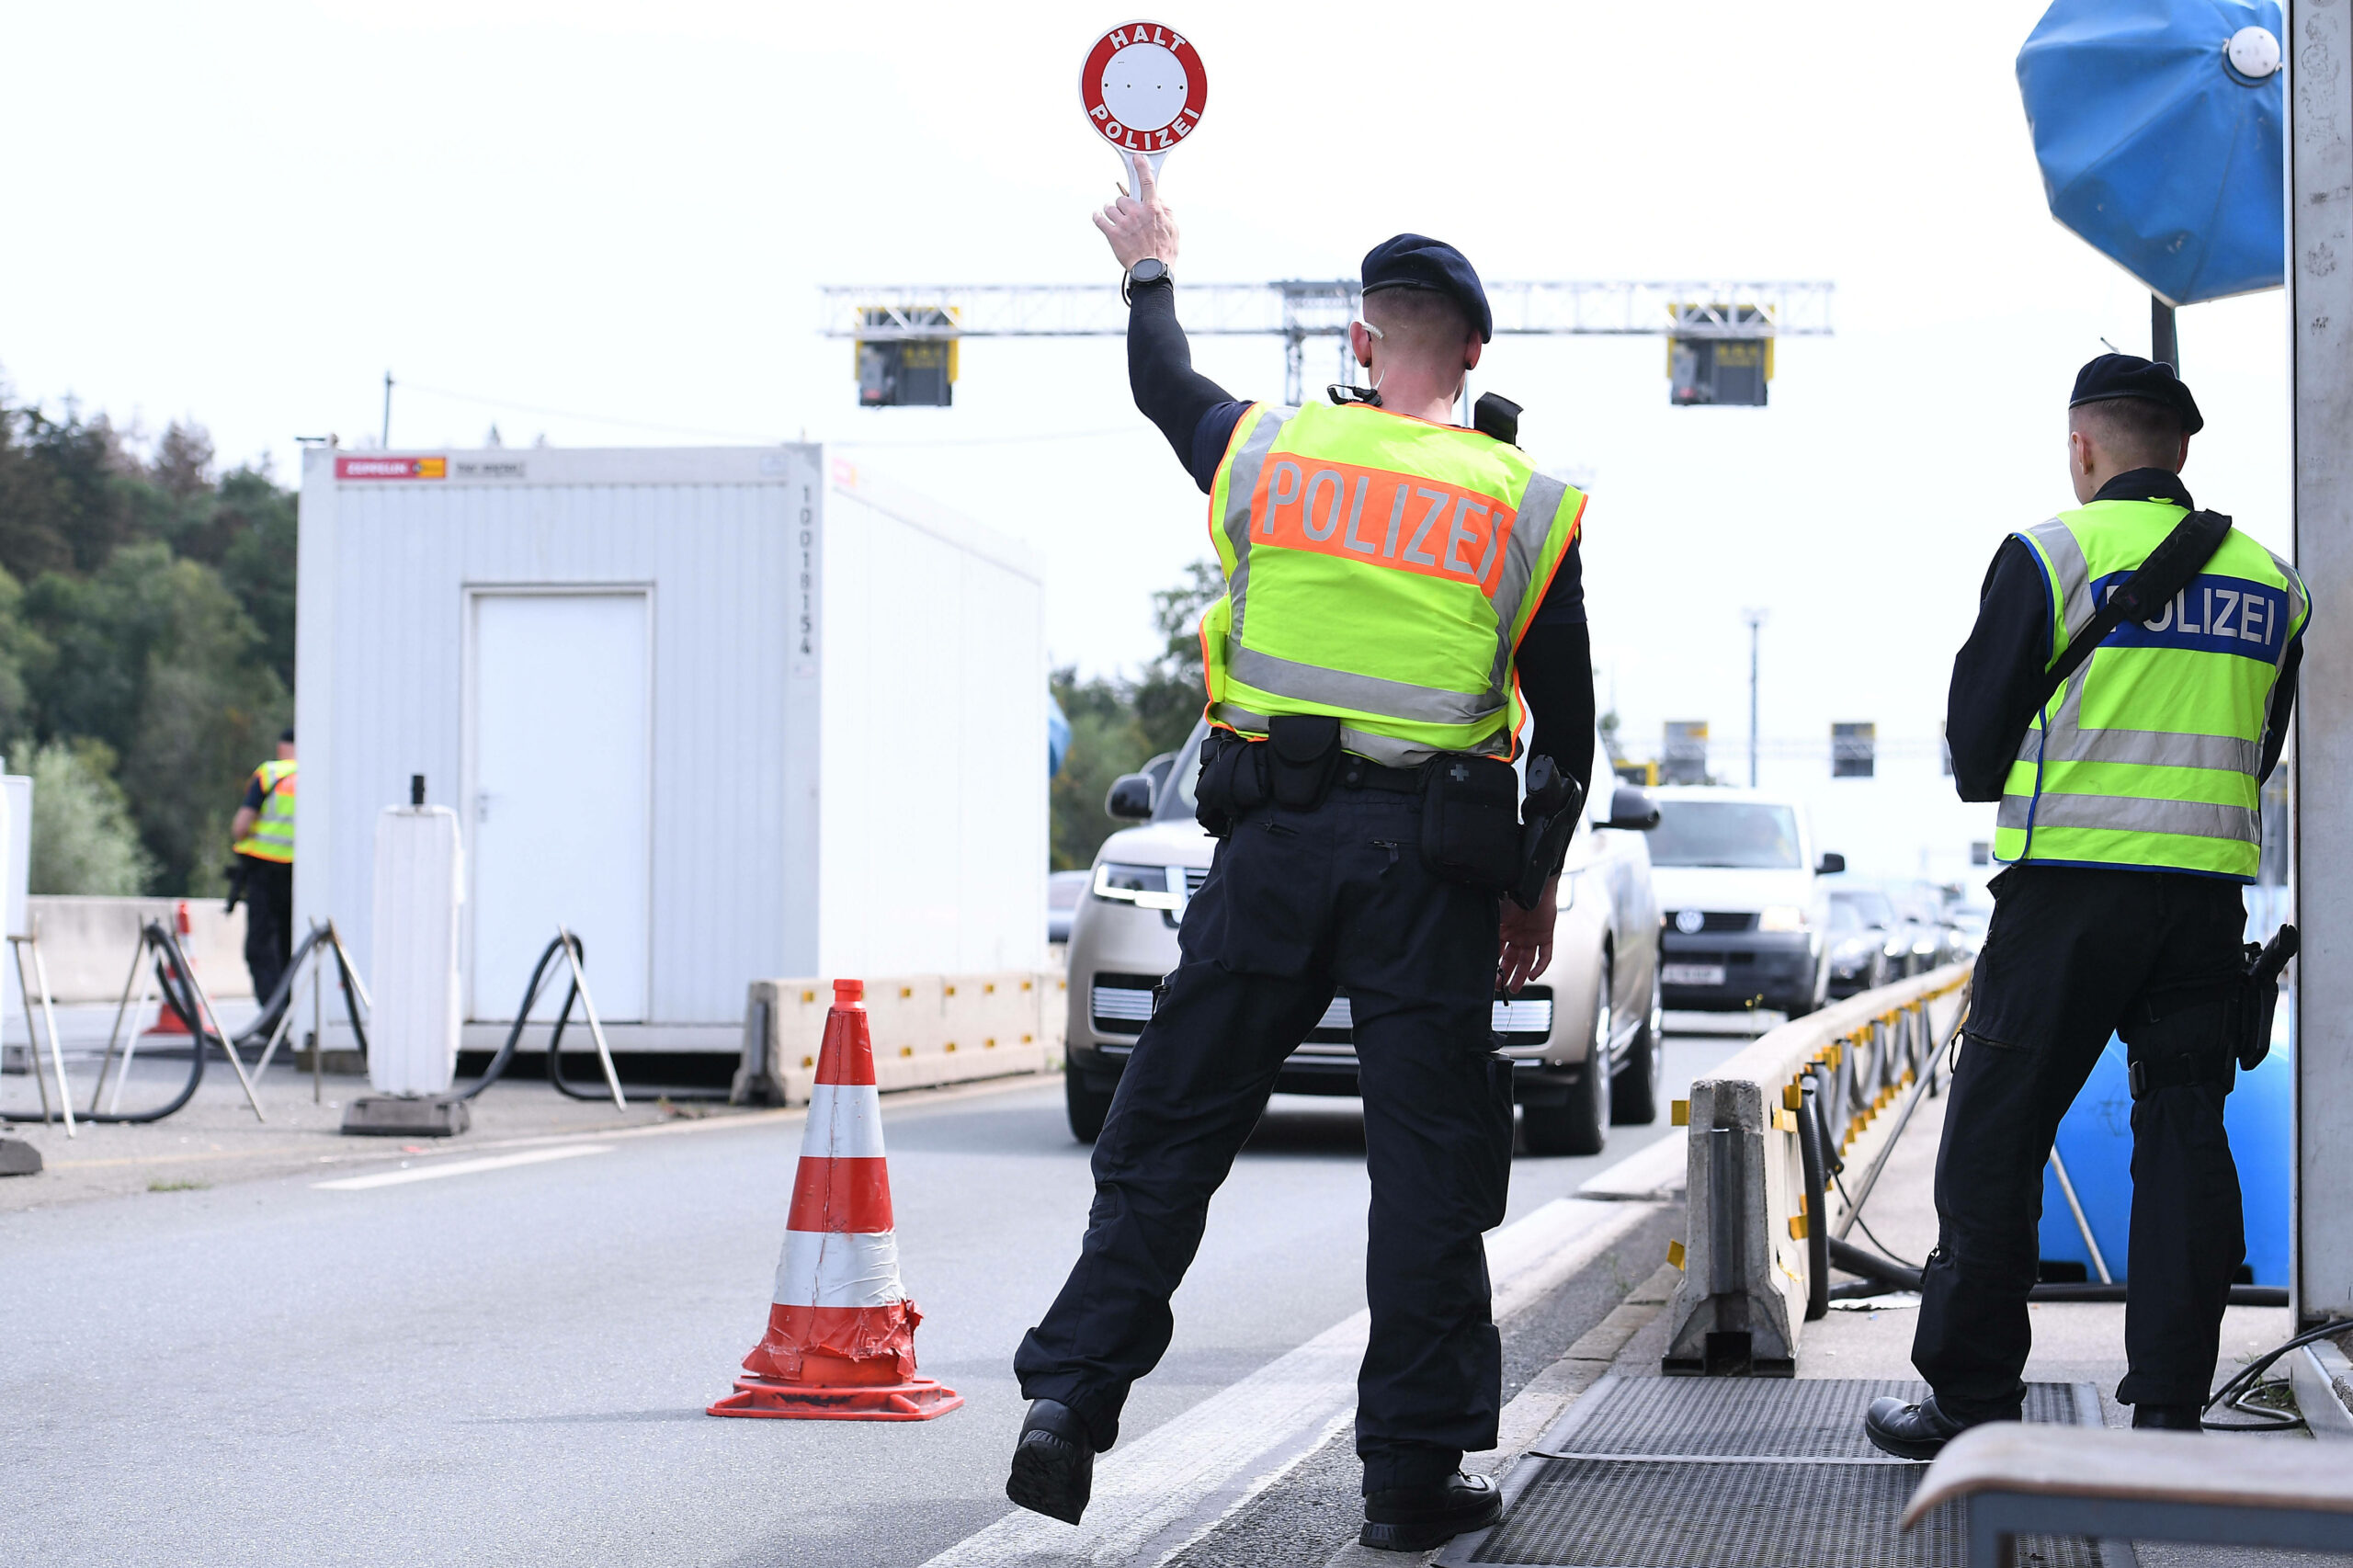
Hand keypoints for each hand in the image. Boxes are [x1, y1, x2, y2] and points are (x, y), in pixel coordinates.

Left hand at [1092, 152, 1179, 271]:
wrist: (1152, 271)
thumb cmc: (1165, 252)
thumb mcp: (1173, 229)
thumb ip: (1166, 211)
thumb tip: (1158, 199)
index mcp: (1153, 209)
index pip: (1148, 182)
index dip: (1142, 167)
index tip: (1137, 158)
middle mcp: (1137, 213)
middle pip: (1123, 198)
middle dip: (1124, 206)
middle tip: (1127, 216)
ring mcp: (1124, 223)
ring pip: (1110, 207)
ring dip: (1111, 213)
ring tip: (1117, 222)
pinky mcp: (1112, 234)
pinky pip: (1099, 219)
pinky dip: (1097, 217)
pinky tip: (1098, 217)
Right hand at [1497, 877, 1558, 994]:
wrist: (1535, 886)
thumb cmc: (1513, 895)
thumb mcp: (1494, 914)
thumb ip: (1487, 927)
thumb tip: (1469, 937)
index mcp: (1504, 929)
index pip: (1497, 952)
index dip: (1493, 965)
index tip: (1488, 977)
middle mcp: (1517, 935)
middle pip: (1511, 960)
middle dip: (1505, 975)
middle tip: (1500, 988)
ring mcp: (1532, 936)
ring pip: (1526, 961)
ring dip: (1520, 975)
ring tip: (1514, 989)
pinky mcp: (1546, 936)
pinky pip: (1545, 955)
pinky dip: (1540, 967)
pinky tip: (1533, 976)